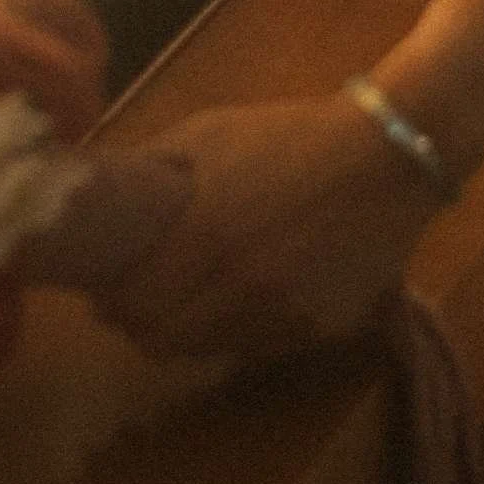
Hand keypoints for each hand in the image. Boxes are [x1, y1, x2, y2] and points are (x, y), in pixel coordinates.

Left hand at [78, 94, 445, 360]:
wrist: (384, 156)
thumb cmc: (287, 135)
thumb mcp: (209, 131)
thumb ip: (151, 166)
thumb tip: (100, 191)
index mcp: (206, 234)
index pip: (133, 305)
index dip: (110, 301)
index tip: (102, 287)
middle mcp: (241, 288)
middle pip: (162, 341)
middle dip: (139, 323)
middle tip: (135, 299)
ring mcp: (283, 317)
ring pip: (207, 351)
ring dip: (185, 330)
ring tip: (185, 295)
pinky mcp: (318, 332)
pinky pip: (255, 347)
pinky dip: (234, 329)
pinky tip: (237, 294)